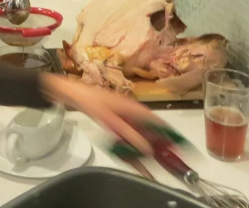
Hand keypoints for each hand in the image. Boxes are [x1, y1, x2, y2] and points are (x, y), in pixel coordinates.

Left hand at [41, 74, 164, 155]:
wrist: (71, 93)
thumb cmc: (90, 101)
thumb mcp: (110, 119)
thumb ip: (128, 133)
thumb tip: (146, 148)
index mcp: (132, 106)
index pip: (156, 120)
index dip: (167, 131)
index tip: (177, 144)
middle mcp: (129, 108)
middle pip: (148, 126)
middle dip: (156, 139)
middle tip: (163, 155)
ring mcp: (120, 113)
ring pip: (137, 129)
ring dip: (143, 140)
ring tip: (149, 155)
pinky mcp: (112, 117)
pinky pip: (126, 130)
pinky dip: (130, 138)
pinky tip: (130, 148)